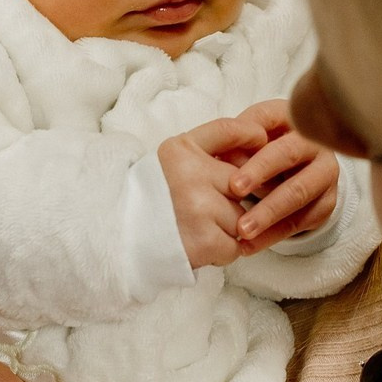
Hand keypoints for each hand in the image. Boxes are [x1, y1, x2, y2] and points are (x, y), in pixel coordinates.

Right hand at [157, 114, 269, 267]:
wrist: (119, 241)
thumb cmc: (151, 201)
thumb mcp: (172, 161)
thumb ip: (208, 148)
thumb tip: (257, 138)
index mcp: (180, 150)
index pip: (228, 130)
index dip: (250, 135)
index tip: (261, 141)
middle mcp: (190, 174)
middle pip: (241, 182)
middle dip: (231, 198)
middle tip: (204, 209)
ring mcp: (199, 208)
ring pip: (241, 217)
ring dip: (226, 228)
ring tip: (197, 229)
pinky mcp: (205, 241)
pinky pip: (235, 246)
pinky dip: (222, 251)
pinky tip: (199, 245)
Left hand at [228, 99, 338, 250]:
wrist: (293, 173)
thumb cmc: (260, 151)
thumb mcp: (245, 140)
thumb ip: (231, 141)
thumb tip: (219, 156)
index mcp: (290, 117)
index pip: (268, 120)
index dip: (249, 138)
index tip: (229, 159)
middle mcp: (314, 141)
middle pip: (287, 153)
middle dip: (260, 173)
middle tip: (235, 191)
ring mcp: (325, 171)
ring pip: (298, 192)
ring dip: (268, 212)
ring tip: (242, 230)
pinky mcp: (327, 201)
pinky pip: (302, 221)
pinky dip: (274, 235)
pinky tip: (251, 245)